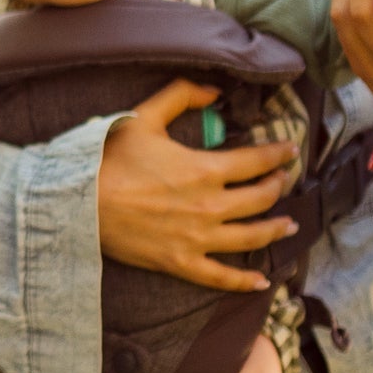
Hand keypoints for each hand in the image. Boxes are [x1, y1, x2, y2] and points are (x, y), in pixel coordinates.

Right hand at [97, 79, 299, 292]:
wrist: (80, 203)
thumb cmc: (110, 159)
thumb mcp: (144, 116)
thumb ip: (181, 95)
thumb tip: (214, 91)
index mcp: (205, 169)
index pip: (256, 161)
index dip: (278, 154)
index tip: (291, 151)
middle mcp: (210, 206)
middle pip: (260, 198)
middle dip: (278, 186)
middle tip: (283, 181)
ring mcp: (198, 238)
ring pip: (251, 237)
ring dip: (275, 230)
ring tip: (289, 226)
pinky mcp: (181, 262)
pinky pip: (220, 276)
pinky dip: (244, 281)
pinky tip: (261, 281)